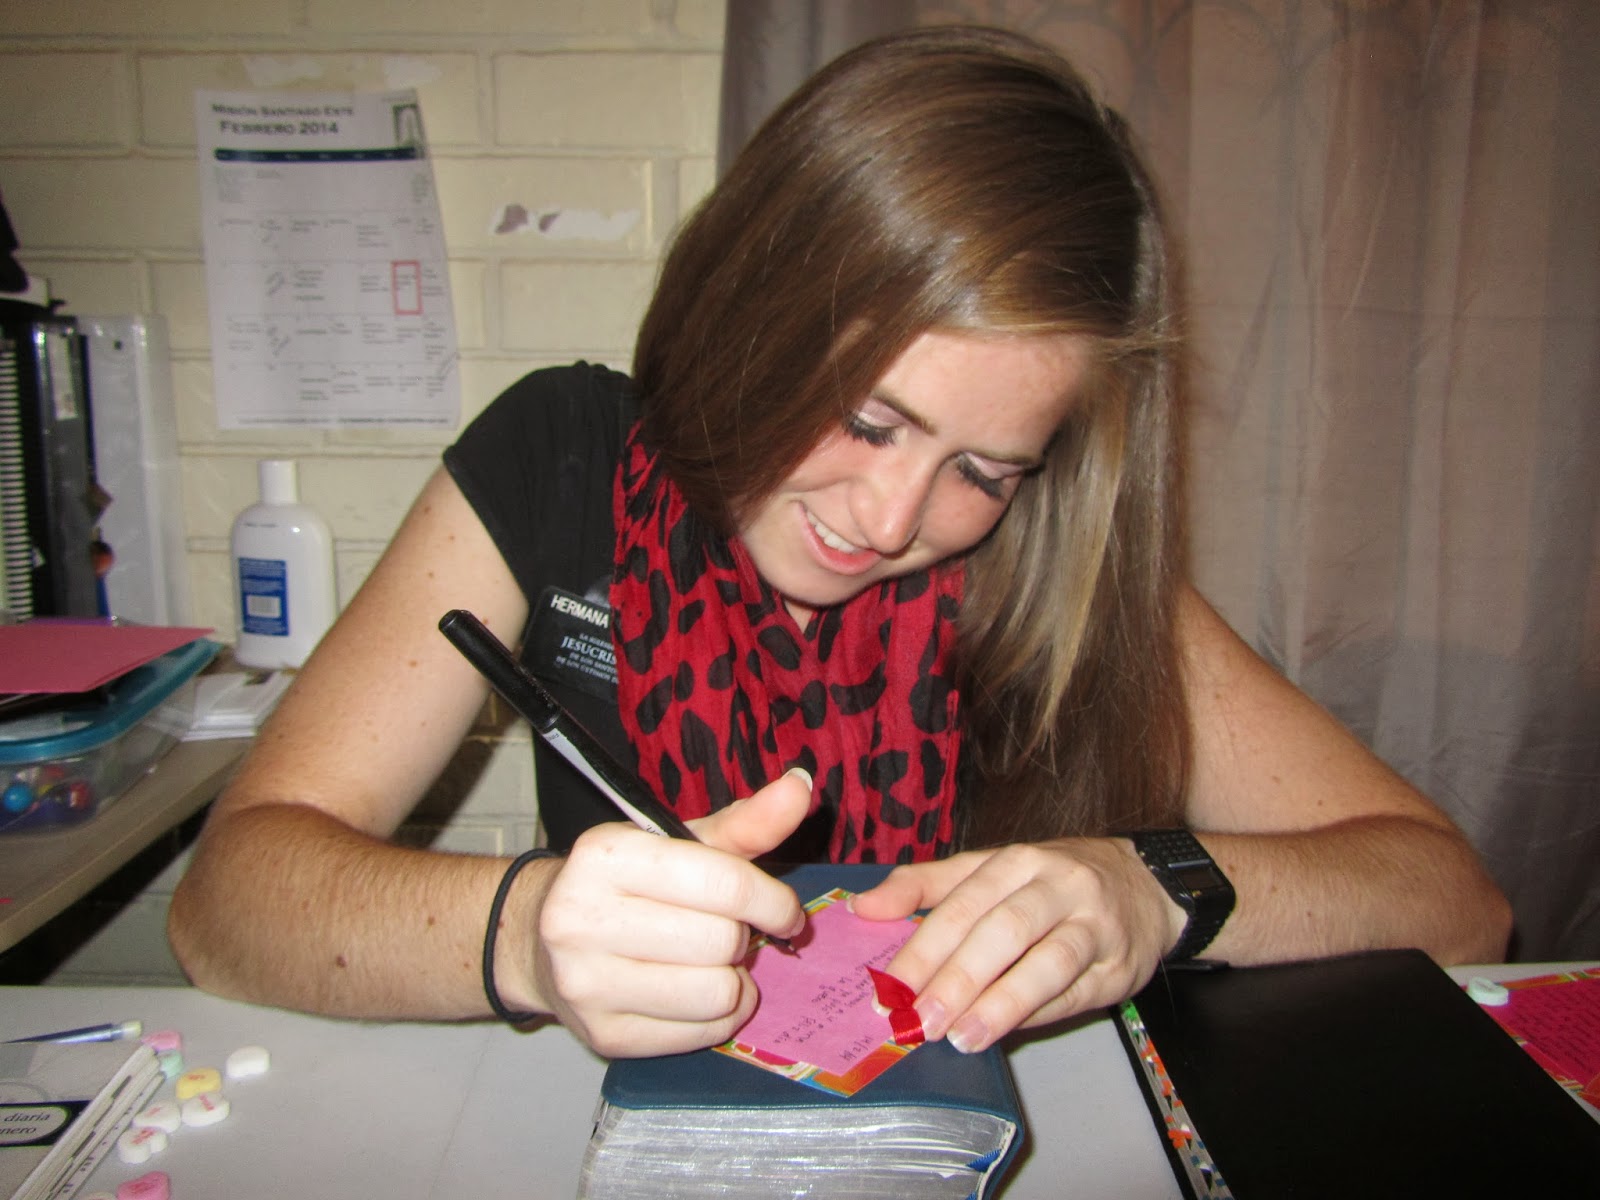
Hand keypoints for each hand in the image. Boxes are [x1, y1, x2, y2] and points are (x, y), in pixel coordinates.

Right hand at [530, 769, 811, 1056]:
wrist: (538, 939)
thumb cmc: (624, 884)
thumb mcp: (678, 843)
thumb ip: (744, 821)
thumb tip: (802, 787)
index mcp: (605, 854)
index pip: (724, 884)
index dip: (773, 901)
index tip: (784, 912)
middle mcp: (582, 917)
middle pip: (723, 941)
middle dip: (741, 938)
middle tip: (724, 932)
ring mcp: (586, 983)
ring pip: (715, 992)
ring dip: (733, 981)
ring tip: (711, 964)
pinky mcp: (602, 1034)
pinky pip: (700, 1034)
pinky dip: (717, 1017)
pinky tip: (696, 994)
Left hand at [850, 838, 1182, 1052]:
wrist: (1145, 885)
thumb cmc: (1049, 882)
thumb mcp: (988, 870)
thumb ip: (925, 887)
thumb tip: (861, 907)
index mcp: (1014, 860)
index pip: (961, 903)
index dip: (923, 946)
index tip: (890, 986)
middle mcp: (1056, 885)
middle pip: (1001, 930)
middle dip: (956, 978)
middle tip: (919, 1019)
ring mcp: (1093, 924)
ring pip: (1045, 962)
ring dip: (999, 1003)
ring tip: (960, 1036)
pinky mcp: (1119, 964)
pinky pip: (1074, 992)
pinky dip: (1037, 1014)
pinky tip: (1004, 1032)